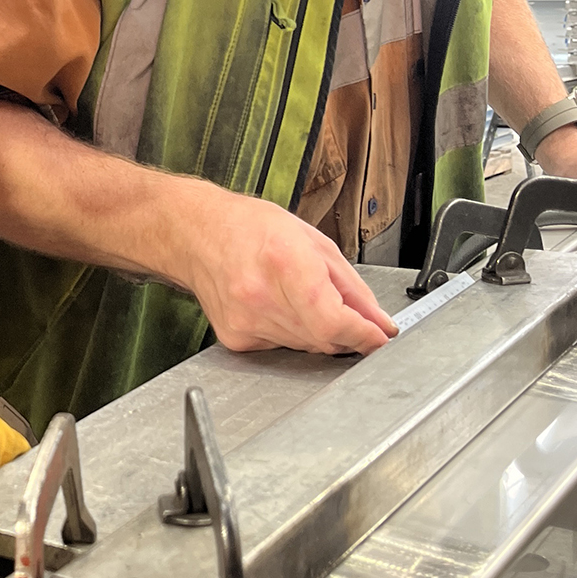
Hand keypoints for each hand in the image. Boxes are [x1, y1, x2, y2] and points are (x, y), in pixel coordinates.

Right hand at [168, 183, 397, 355]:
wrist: (197, 235)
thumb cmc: (251, 229)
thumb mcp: (314, 242)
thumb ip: (352, 287)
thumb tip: (379, 322)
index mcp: (285, 262)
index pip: (333, 320)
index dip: (363, 335)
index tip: (379, 338)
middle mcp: (261, 295)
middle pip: (324, 338)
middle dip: (345, 331)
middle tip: (348, 313)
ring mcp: (246, 321)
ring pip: (306, 347)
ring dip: (319, 332)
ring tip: (302, 298)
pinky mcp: (237, 338)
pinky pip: (282, 348)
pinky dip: (293, 334)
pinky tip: (278, 307)